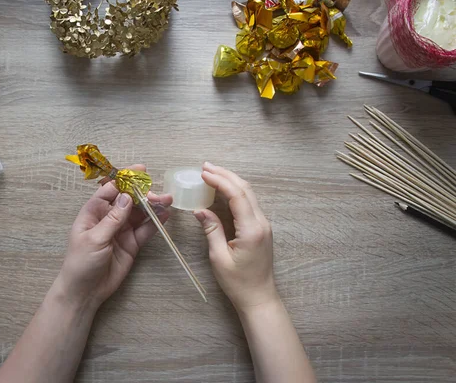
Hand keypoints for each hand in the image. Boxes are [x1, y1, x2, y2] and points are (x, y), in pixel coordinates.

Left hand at [55, 164, 172, 310]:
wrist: (85, 292)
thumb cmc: (81, 263)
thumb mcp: (95, 239)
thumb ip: (113, 218)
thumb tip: (127, 197)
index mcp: (94, 212)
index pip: (110, 190)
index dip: (125, 179)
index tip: (141, 171)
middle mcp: (109, 218)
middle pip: (129, 200)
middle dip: (144, 194)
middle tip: (158, 195)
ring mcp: (121, 231)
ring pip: (140, 214)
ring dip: (153, 206)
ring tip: (168, 201)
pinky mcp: (132, 244)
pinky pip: (145, 230)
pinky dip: (155, 223)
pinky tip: (165, 215)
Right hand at [193, 162, 277, 311]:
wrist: (259, 297)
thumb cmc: (238, 283)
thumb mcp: (219, 257)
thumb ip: (211, 230)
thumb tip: (200, 209)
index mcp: (252, 229)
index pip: (237, 195)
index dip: (220, 181)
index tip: (203, 173)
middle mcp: (261, 223)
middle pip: (245, 189)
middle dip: (225, 175)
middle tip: (205, 166)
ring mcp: (263, 224)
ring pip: (248, 194)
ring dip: (230, 181)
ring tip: (211, 173)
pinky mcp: (260, 228)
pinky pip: (248, 203)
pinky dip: (235, 192)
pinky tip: (222, 189)